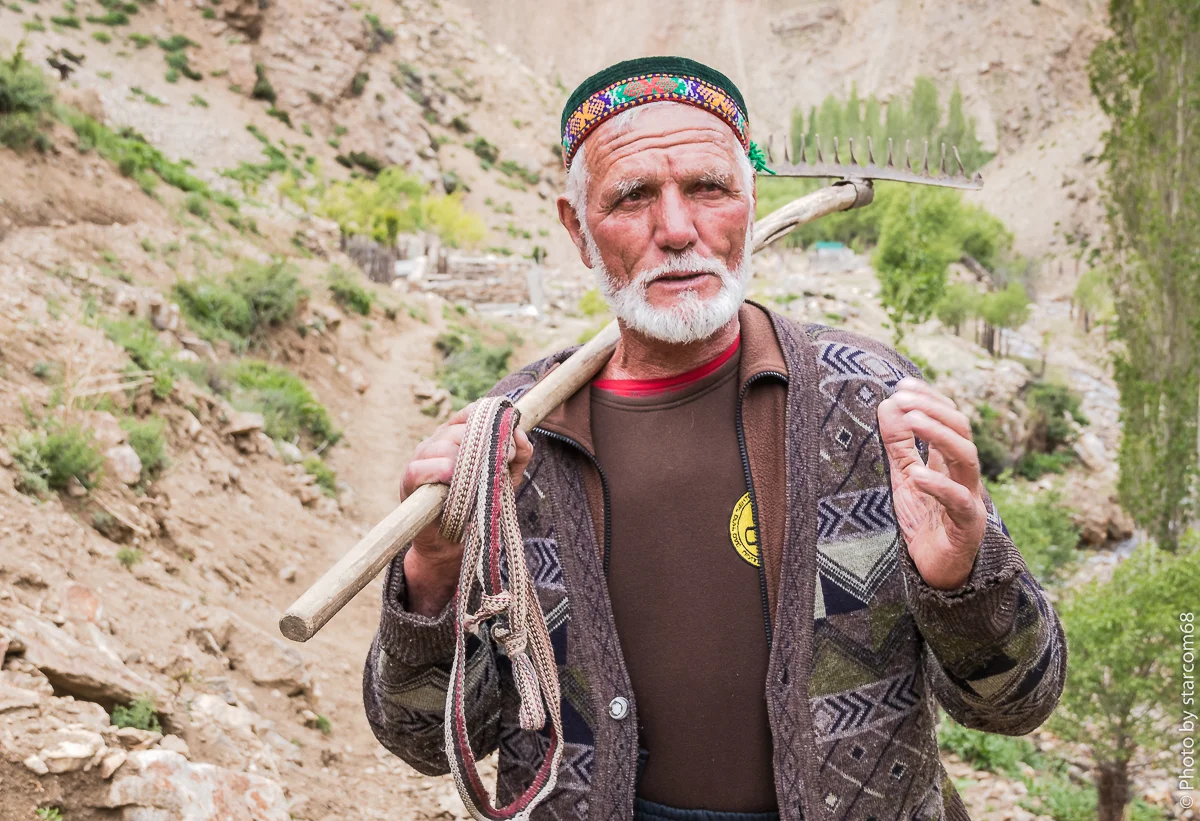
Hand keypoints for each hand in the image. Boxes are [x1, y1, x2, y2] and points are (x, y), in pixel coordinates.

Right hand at [400, 403, 533, 615]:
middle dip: (486, 445)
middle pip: (462, 429)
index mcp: (457, 435)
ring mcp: (421, 458)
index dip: (492, 422)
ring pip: (444, 444)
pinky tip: (451, 480)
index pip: (472, 412)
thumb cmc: (477, 505)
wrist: (452, 542)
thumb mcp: (505, 478)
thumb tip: (521, 434)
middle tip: (502, 463)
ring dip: (465, 461)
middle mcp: (437, 441)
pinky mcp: (409, 479)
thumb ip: (518, 455)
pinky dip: (440, 471)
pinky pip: (422, 466)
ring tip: (476, 479)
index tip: (508, 440)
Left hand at [878, 377, 986, 590]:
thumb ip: (899, 444)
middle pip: (962, 430)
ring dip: (940, 435)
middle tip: (903, 399)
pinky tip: (917, 474)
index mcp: (950, 460)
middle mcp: (964, 474)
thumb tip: (888, 404)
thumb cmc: (926, 520)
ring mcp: (969, 498)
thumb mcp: (905, 476)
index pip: (949, 418)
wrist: (938, 570)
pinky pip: (958, 501)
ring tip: (912, 420)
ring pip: (968, 458)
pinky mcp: (967, 526)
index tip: (902, 385)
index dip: (929, 398)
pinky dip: (938, 485)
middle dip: (934, 410)